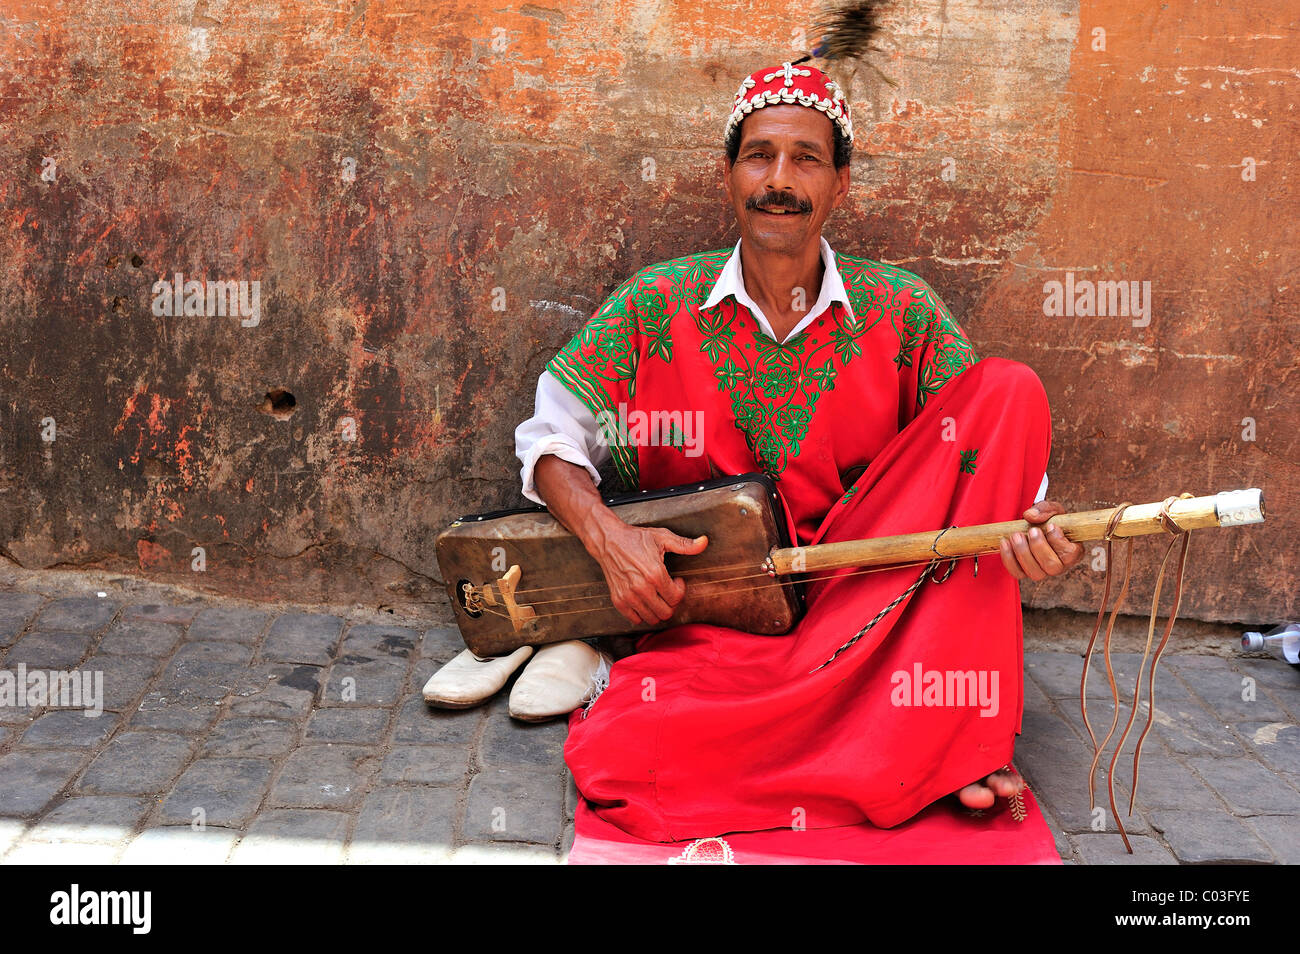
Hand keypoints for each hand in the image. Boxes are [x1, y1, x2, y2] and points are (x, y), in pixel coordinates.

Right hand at [590, 522, 708, 624]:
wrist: (608, 540)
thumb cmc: (634, 538)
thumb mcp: (662, 537)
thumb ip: (685, 544)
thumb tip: (704, 542)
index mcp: (655, 574)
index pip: (676, 598)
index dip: (680, 590)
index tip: (676, 581)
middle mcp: (641, 588)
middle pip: (666, 612)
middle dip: (670, 602)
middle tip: (667, 589)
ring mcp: (628, 596)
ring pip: (652, 619)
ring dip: (657, 609)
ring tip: (656, 594)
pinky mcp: (618, 600)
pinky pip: (635, 619)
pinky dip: (642, 613)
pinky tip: (644, 599)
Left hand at [998, 499, 1083, 580]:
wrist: (1035, 525)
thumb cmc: (1049, 520)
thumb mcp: (1052, 510)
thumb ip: (1045, 509)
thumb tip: (1030, 516)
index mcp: (1072, 552)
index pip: (1070, 554)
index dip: (1059, 541)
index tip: (1050, 526)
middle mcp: (1059, 566)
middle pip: (1052, 566)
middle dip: (1039, 547)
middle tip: (1032, 530)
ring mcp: (1042, 571)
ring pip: (1035, 573)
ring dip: (1023, 553)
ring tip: (1016, 535)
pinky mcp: (1025, 572)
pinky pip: (1017, 573)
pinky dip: (1009, 559)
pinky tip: (1005, 542)